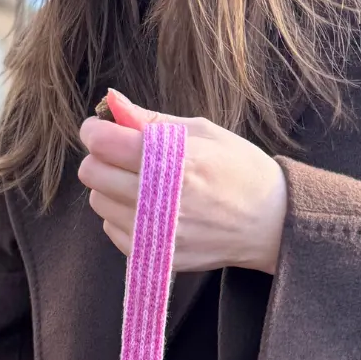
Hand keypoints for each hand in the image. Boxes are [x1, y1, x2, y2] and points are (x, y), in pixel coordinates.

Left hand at [78, 90, 286, 274]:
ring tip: (139, 182)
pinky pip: (112, 230)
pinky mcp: (153, 256)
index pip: (105, 143)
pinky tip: (147, 207)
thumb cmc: (237, 169)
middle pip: (93, 174)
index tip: (99, 128)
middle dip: (99, 158)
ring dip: (109, 188)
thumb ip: (153, 121)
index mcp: (174, 160)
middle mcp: (160, 199)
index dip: (94, 130)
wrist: (267, 221)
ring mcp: (154, 232)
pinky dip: (121, 215)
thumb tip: (113, 103)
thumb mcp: (203, 132)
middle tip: (120, 154)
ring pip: (98, 203)